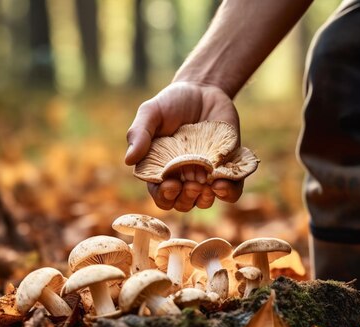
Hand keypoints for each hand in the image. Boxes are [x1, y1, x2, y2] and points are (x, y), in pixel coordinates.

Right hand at [125, 81, 243, 211]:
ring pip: (204, 201)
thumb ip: (139, 134)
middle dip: (185, 199)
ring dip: (205, 199)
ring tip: (208, 185)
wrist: (204, 91)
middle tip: (191, 184)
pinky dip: (228, 192)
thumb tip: (128, 160)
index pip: (160, 194)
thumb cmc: (171, 103)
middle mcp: (182, 178)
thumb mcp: (151, 113)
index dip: (164, 196)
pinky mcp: (227, 169)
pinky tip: (223, 183)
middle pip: (182, 203)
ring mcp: (205, 175)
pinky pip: (230, 190)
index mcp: (160, 171)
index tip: (170, 184)